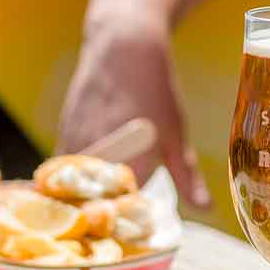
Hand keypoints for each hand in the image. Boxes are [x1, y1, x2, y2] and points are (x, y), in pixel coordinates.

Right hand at [58, 20, 210, 208]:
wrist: (124, 46)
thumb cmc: (156, 93)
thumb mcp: (178, 138)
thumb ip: (187, 178)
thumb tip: (207, 209)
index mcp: (127, 168)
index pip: (120, 213)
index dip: (126, 221)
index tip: (132, 223)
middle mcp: (96, 161)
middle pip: (90, 204)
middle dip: (100, 211)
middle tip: (114, 213)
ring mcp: (74, 145)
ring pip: (71, 185)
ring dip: (82, 194)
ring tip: (99, 196)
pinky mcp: (62, 131)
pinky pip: (62, 166)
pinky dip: (70, 174)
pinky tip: (85, 172)